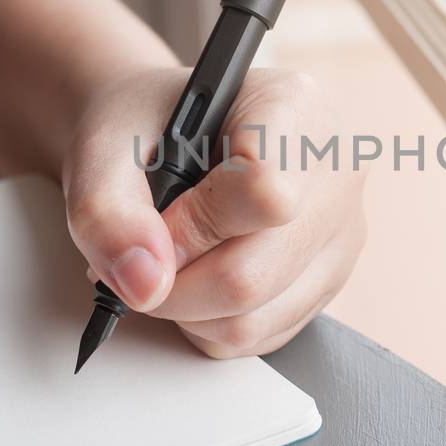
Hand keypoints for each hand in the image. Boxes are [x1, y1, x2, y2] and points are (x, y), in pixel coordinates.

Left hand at [62, 67, 366, 357]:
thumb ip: (108, 210)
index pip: (265, 193)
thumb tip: (143, 283)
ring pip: (254, 320)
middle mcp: (337, 173)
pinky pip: (260, 337)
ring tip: (164, 260)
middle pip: (254, 274)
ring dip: (186, 311)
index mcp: (298, 108)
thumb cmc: (144, 124)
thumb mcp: (105, 144)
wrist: (159, 129)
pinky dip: (209, 323)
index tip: (153, 222)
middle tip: (137, 254)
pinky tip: (197, 272)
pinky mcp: (328, 281)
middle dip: (173, 283)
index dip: (192, 227)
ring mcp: (340, 234)